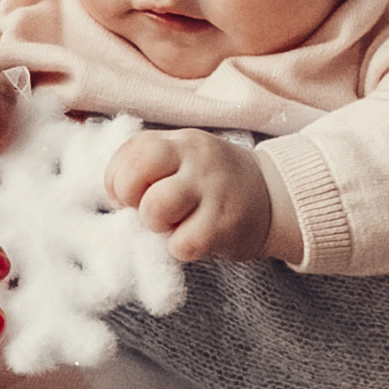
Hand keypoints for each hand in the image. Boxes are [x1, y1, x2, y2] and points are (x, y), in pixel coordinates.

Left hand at [107, 129, 274, 263]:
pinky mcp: (224, 225)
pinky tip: (196, 237)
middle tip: (151, 211)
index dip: (118, 179)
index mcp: (180, 141)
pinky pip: (182, 244)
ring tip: (174, 224)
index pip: (132, 152)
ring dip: (156, 225)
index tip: (129, 194)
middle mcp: (197, 160)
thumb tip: (113, 194)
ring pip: (155, 210)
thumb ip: (147, 163)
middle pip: (135, 178)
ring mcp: (212, 191)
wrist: (275, 197)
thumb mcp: (183, 157)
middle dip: (132, 202)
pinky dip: (181, 247)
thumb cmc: (213, 181)